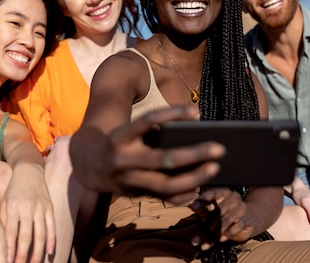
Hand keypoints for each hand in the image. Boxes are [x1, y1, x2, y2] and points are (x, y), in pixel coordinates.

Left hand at [0, 163, 54, 262]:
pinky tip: (50, 252)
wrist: (29, 170)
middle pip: (26, 237)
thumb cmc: (13, 189)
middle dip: (23, 255)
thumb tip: (3, 243)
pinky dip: (51, 240)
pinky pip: (51, 226)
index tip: (7, 261)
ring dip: (38, 252)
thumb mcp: (5, 202)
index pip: (11, 233)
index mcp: (13, 208)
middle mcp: (27, 208)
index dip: (10, 249)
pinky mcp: (50, 207)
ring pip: (40, 234)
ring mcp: (40, 208)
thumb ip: (4, 221)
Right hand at [89, 105, 225, 203]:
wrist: (90, 166)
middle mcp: (122, 159)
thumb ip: (155, 130)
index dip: (172, 114)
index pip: (148, 120)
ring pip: (165, 184)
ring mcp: (128, 180)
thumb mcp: (131, 131)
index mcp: (121, 136)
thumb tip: (194, 128)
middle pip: (163, 158)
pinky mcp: (134, 194)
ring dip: (193, 178)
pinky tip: (199, 186)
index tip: (197, 111)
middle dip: (194, 154)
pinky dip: (183, 194)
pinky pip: (163, 198)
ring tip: (214, 168)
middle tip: (219, 148)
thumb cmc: (122, 142)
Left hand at [190, 188, 254, 248]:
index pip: (212, 193)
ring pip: (226, 220)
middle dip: (206, 226)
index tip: (194, 207)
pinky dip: (228, 234)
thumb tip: (190, 205)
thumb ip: (202, 209)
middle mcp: (233, 198)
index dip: (203, 199)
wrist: (249, 218)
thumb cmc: (226, 213)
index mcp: (223, 192)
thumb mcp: (213, 210)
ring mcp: (241, 208)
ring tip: (204, 244)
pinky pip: (237, 226)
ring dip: (214, 234)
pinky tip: (221, 239)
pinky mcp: (247, 219)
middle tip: (195, 239)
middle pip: (218, 211)